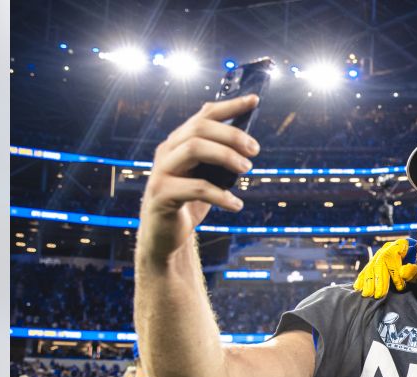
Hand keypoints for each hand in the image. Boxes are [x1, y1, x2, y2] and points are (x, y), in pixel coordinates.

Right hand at [137, 94, 260, 261]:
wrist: (165, 236)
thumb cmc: (189, 203)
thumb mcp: (206, 176)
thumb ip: (219, 159)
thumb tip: (248, 144)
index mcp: (179, 142)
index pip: (204, 115)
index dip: (230, 106)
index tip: (255, 101)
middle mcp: (167, 151)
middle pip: (200, 128)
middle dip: (232, 135)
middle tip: (255, 150)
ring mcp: (162, 171)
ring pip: (195, 148)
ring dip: (226, 156)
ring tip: (246, 170)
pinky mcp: (162, 194)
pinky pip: (196, 188)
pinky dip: (221, 195)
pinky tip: (235, 205)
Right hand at [353, 238, 416, 297]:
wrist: (416, 257)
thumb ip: (413, 270)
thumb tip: (403, 274)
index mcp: (400, 244)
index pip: (393, 258)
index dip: (395, 273)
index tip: (400, 287)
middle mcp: (387, 248)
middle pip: (379, 263)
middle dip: (378, 280)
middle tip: (379, 295)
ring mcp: (379, 254)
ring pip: (371, 267)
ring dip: (368, 282)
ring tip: (367, 294)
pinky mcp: (374, 262)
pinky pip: (366, 270)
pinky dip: (361, 279)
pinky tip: (357, 288)